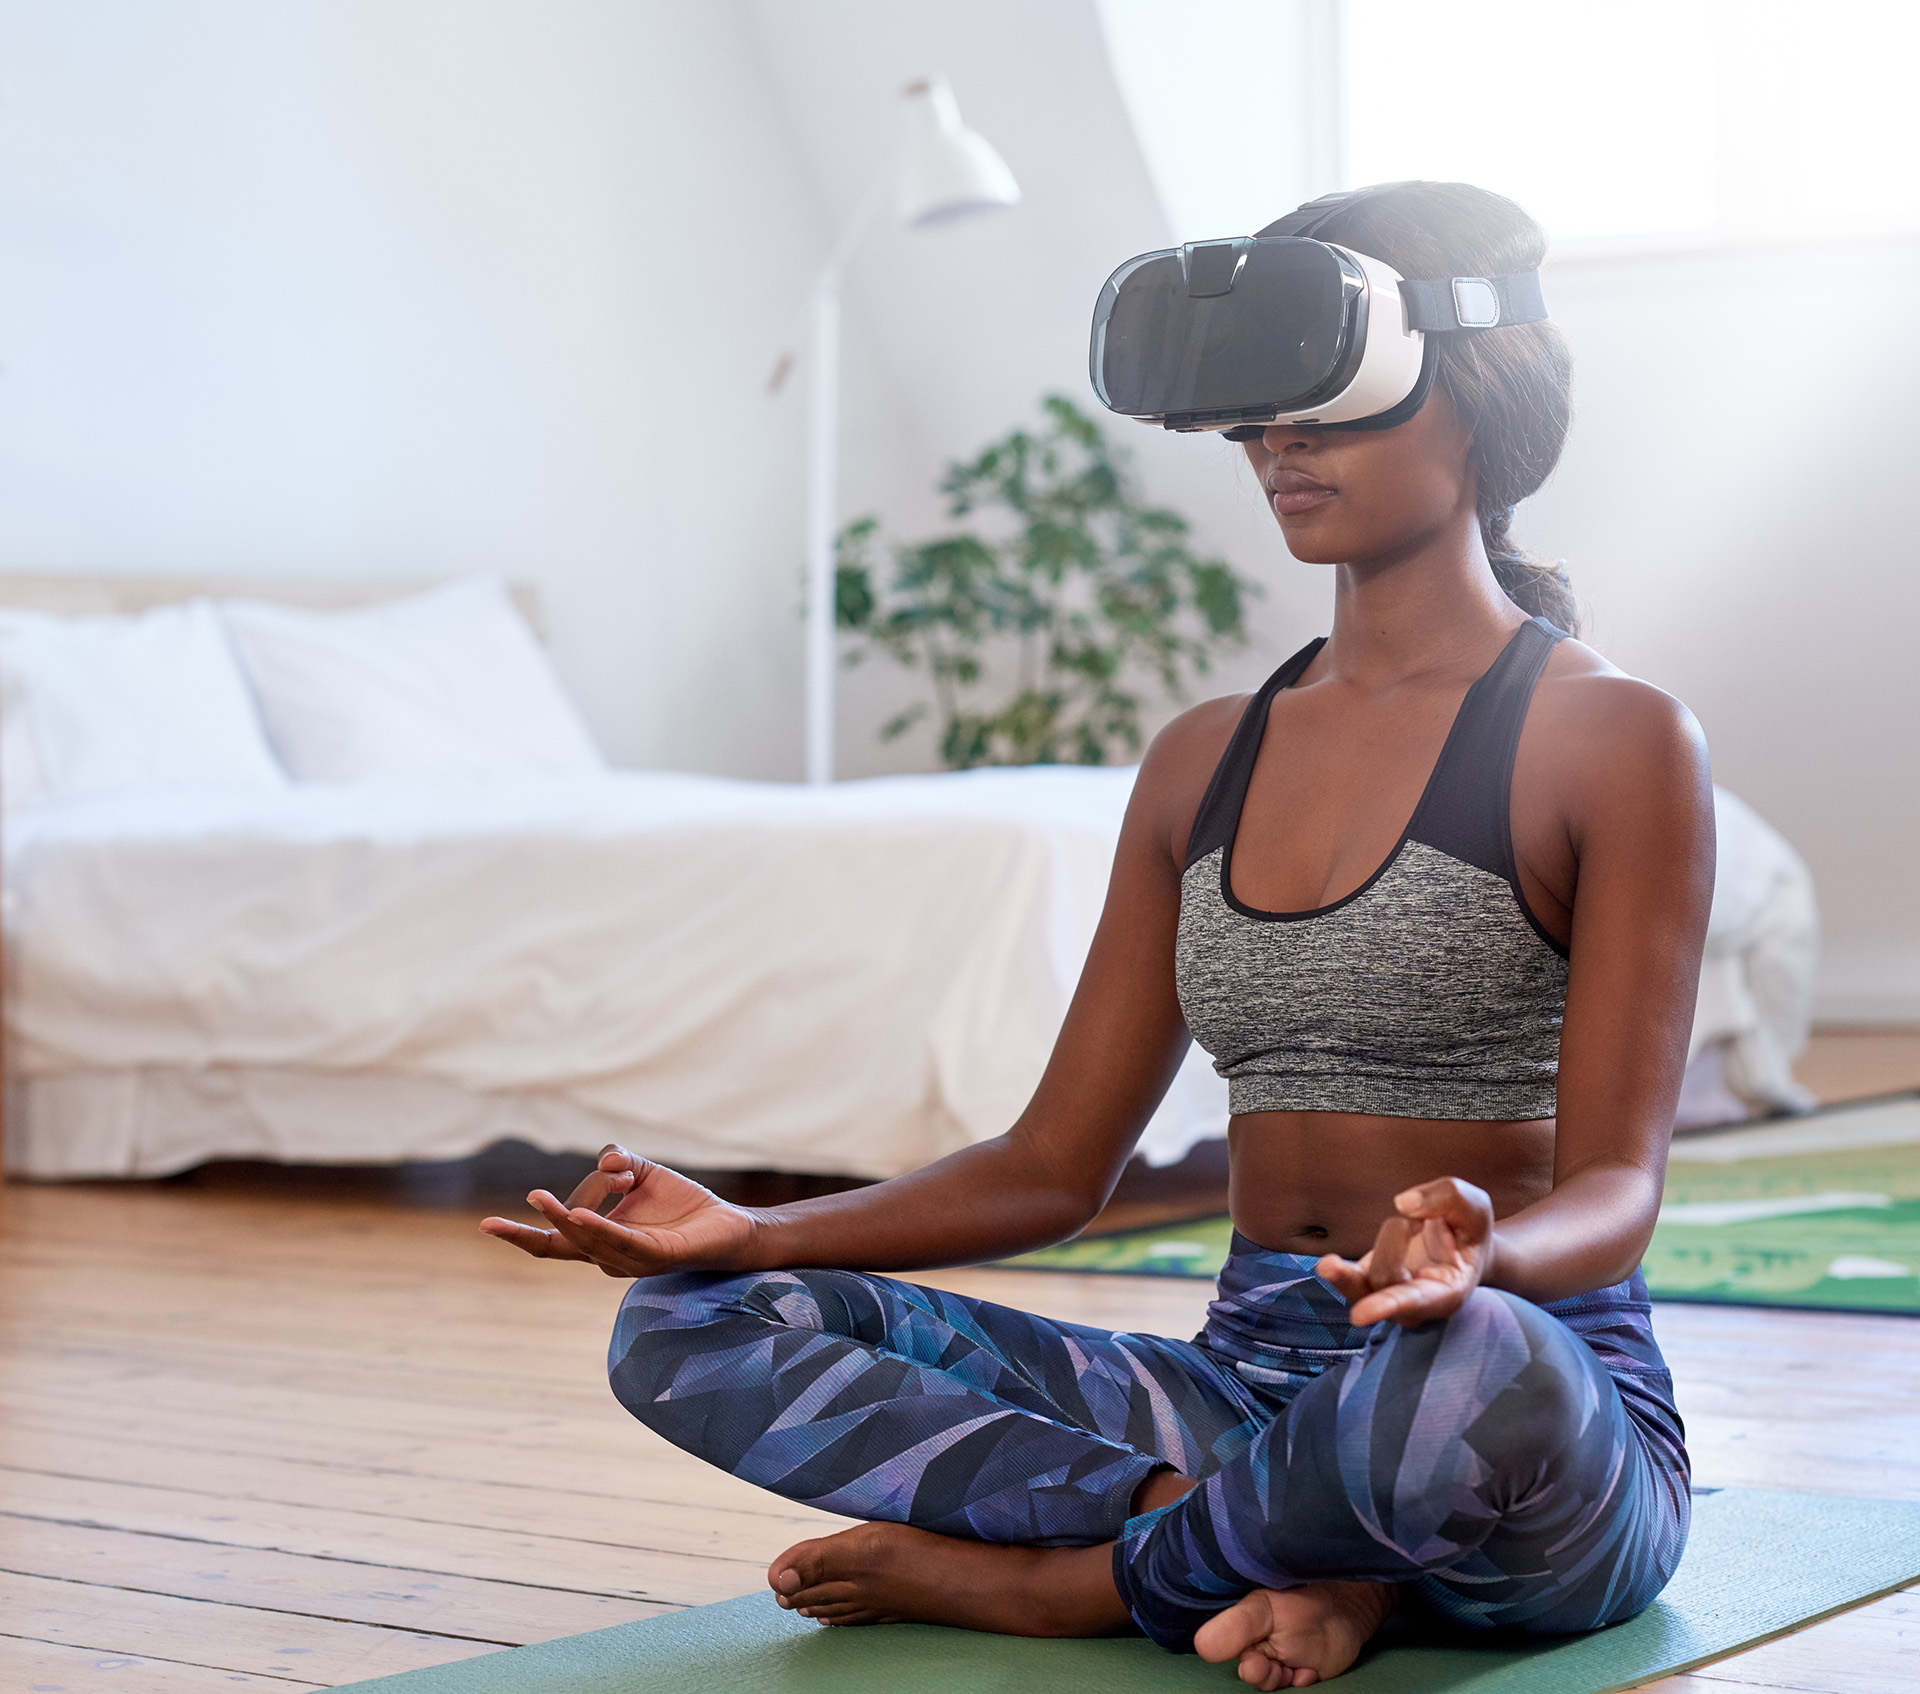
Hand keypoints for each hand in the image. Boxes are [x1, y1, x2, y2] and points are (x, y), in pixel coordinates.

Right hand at [480, 1144, 759, 1278]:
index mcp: (600, 1240)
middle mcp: (610, 1256)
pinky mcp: (657, 1258)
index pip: (553, 1241)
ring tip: (542, 1199)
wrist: (730, 1226)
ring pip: (589, 1241)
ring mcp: (632, 1261)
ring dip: (566, 1218)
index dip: (521, 1234)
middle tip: (508, 1210)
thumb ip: (617, 1161)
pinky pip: (623, 1243)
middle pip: (563, 1245)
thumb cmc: (682, 1205)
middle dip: (531, 1231)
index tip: (485, 1225)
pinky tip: (582, 1216)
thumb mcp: (641, 1173)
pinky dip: (601, 1229)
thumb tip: (607, 1162)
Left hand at [1316, 1177, 1495, 1327]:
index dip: (1387, 1305)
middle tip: (1417, 1221)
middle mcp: (1414, 1306)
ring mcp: (1387, 1297)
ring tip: (1414, 1223)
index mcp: (1448, 1293)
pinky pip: (1346, 1279)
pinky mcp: (1366, 1282)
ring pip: (1364, 1276)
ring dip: (1389, 1236)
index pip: (1415, 1301)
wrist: (1461, 1245)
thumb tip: (1403, 1204)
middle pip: (1383, 1278)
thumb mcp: (1474, 1206)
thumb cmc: (1468, 1229)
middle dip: (1393, 1240)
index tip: (1359, 1315)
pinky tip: (1329, 1265)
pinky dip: (1340, 1268)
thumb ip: (1446, 1198)